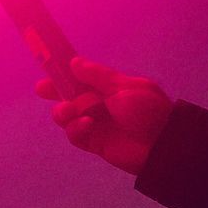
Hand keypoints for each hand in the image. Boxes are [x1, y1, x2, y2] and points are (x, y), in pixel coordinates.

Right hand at [35, 57, 172, 175]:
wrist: (164, 146)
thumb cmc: (150, 112)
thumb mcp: (127, 88)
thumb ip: (99, 76)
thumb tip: (74, 62)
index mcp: (106, 88)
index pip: (79, 77)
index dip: (63, 72)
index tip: (47, 65)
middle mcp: (96, 104)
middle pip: (66, 95)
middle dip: (53, 90)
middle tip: (43, 90)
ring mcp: (93, 123)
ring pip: (64, 115)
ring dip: (62, 111)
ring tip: (72, 111)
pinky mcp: (92, 142)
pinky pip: (74, 134)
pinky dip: (75, 128)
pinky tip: (87, 125)